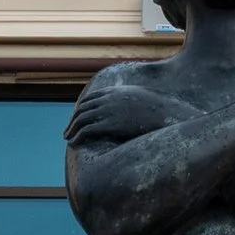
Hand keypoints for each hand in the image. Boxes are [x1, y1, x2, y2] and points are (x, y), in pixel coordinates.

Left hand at [65, 85, 200, 146]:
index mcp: (115, 91)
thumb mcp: (143, 96)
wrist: (166, 113)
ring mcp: (107, 111)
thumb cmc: (159, 108)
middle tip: (68, 129)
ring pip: (81, 119)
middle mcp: (108, 99)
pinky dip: (77, 136)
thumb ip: (132, 97)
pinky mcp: (109, 125)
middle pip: (83, 109)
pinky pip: (86, 130)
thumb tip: (134, 102)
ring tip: (68, 138)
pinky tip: (74, 143)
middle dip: (73, 119)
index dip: (81, 108)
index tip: (77, 116)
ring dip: (72, 129)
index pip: (91, 98)